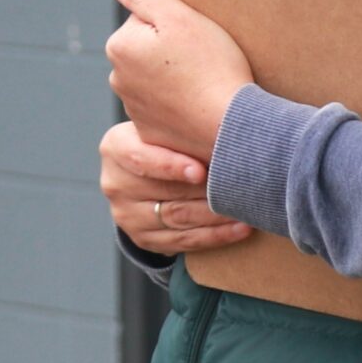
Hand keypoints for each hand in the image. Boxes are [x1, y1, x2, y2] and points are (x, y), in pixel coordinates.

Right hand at [99, 121, 251, 256]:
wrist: (146, 175)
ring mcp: (126, 215)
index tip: (201, 171)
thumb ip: (183, 126)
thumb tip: (228, 121)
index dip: (171, 166)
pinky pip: (182, 241)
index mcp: (115, 148)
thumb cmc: (166, 141)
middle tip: (240, 187)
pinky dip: (215, 236)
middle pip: (165, 191)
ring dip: (216, 215)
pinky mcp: (142, 238)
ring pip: (177, 218)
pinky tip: (240, 228)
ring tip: (246, 207)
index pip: (140, 158)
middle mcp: (115, 183)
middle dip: (206, 190)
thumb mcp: (163, 128)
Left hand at [104, 0, 254, 160]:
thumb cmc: (210, 65)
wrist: (230, 125)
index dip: (174, 23)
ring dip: (173, 77)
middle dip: (169, 50)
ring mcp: (132, 108)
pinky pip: (164, 108)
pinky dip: (178, 104)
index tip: (193, 38)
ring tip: (202, 81)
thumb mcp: (179, 17)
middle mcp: (117, 78)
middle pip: (147, 49)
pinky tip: (199, 104)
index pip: (145, 19)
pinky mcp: (150, 132)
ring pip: (155, 78)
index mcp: (119, 46)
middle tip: (201, 59)